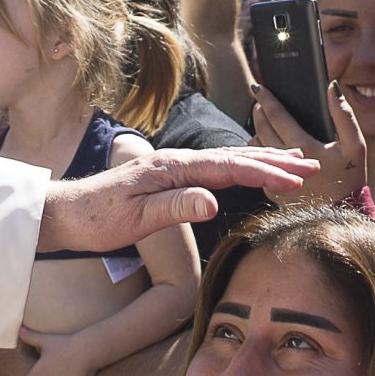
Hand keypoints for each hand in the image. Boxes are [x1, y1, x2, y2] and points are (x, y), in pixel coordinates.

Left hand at [37, 147, 314, 253]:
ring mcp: (172, 167)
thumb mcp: (134, 219)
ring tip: (294, 160)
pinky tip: (249, 168)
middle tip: (311, 164)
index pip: (228, 168)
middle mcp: (175, 161)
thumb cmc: (95, 219)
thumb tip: (212, 200)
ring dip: (262, 159)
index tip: (295, 180)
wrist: (63, 213)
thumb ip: (174, 207)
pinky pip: (214, 168)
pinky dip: (240, 166)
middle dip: (275, 160)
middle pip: (235, 156)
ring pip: (227, 159)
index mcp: (171, 168)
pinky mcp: (168, 176)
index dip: (265, 173)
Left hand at [250, 80, 367, 206]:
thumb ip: (344, 115)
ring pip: (256, 147)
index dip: (266, 98)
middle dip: (258, 111)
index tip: (258, 86)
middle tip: (258, 100)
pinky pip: (259, 165)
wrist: (342, 214)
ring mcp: (276, 178)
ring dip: (257, 130)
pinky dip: (259, 151)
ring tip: (261, 121)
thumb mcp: (356, 145)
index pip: (277, 116)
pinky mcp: (272, 192)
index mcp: (304, 147)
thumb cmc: (351, 178)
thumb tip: (331, 88)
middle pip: (261, 129)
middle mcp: (284, 162)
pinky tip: (266, 145)